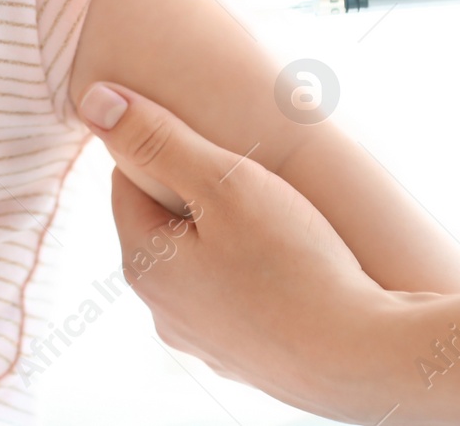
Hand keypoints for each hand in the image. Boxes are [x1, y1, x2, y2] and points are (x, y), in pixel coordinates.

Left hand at [77, 82, 397, 422]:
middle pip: (164, 223)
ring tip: (280, 222)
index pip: (128, 180)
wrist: (366, 359)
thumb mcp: (225, 182)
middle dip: (200, 192)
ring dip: (230, 235)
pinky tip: (296, 268)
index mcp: (145, 264)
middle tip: (256, 177)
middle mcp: (164, 310)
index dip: (168, 149)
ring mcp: (205, 341)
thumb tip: (93, 100)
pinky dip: (258, 276)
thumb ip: (159, 139)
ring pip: (202, 262)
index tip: (216, 141)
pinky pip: (238, 297)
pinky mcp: (246, 359)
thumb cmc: (296, 266)